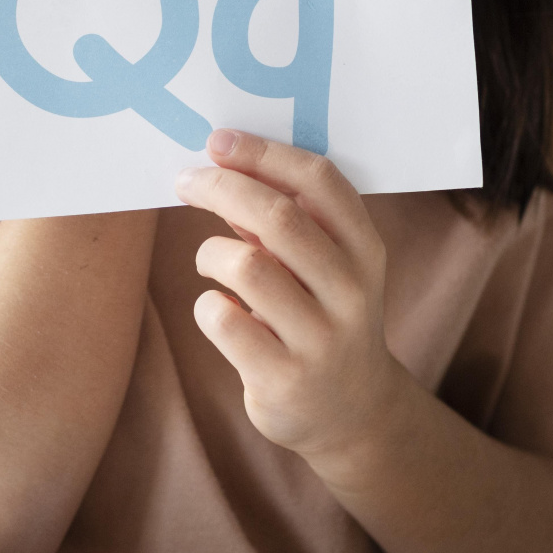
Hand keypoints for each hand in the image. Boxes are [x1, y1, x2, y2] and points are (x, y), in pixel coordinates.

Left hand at [174, 129, 408, 460]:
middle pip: (277, 217)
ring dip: (211, 253)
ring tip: (210, 261)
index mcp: (365, 250)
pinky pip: (224, 319)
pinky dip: (207, 305)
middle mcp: (351, 291)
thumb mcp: (327, 267)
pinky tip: (218, 310)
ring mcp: (321, 338)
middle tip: (187, 181)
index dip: (264, 154)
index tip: (219, 141)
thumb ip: (288, 221)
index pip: (319, 181)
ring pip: (246, 266)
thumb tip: (221, 163)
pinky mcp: (284, 377)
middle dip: (222, 188)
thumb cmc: (323, 317)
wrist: (351, 411)